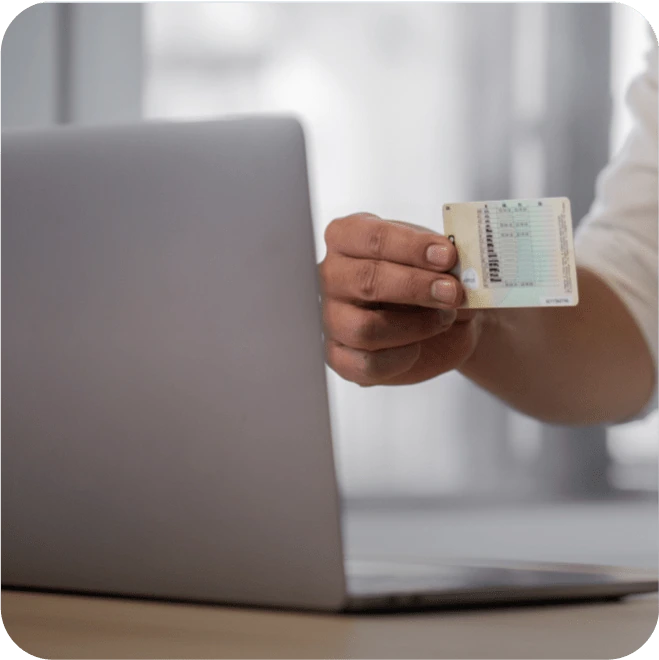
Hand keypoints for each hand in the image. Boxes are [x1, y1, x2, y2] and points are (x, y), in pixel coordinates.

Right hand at [319, 212, 480, 385]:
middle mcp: (332, 276)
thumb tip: (460, 272)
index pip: (370, 237)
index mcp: (348, 238)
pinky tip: (419, 348)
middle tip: (453, 291)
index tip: (447, 255)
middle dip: (416, 286)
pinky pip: (366, 364)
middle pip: (366, 280)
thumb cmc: (433, 279)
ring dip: (414, 325)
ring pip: (364, 328)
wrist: (447, 318)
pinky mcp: (340, 356)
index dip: (410, 246)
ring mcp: (332, 318)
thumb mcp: (444, 262)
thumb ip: (447, 262)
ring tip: (444, 319)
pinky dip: (401, 359)